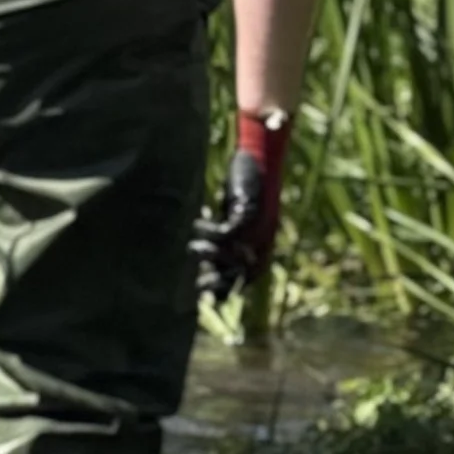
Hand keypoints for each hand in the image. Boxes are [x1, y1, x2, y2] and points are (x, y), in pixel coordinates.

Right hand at [193, 110, 292, 303]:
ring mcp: (255, 234)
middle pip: (234, 278)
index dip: (216, 290)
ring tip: (193, 247)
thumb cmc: (242, 194)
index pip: (237, 284)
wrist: (257, 162)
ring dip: (207, 255)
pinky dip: (207, 231)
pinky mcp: (247, 217)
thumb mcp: (231, 223)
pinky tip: (198, 222)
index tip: (196, 290)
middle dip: (214, 283)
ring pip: (228, 259)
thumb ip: (220, 244)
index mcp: (258, 254)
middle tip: (197, 284)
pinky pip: (223, 235)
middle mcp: (260, 248)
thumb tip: (196, 267)